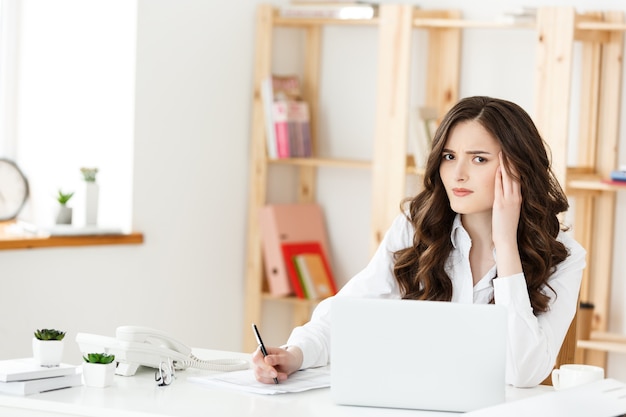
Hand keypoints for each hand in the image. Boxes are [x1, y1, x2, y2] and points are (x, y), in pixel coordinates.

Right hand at [251, 345, 302, 383]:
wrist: (289, 364)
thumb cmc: (286, 358)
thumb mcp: (285, 357)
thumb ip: (276, 358)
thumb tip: (266, 359)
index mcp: (261, 350)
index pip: (257, 359)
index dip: (264, 366)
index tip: (274, 372)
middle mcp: (257, 359)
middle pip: (258, 369)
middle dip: (270, 374)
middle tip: (283, 375)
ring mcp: (258, 368)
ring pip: (260, 376)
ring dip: (273, 378)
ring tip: (284, 376)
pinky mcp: (260, 375)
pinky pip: (263, 381)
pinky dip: (272, 381)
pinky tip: (280, 378)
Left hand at [492, 152, 522, 276]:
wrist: (506, 240)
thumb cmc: (505, 227)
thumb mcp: (509, 210)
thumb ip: (507, 200)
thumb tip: (503, 192)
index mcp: (518, 198)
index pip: (518, 177)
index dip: (516, 164)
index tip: (512, 153)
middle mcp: (516, 197)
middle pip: (515, 174)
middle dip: (512, 160)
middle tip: (509, 146)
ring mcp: (510, 200)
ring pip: (510, 179)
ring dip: (506, 165)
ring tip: (504, 151)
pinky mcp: (502, 204)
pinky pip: (501, 187)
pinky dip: (501, 177)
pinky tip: (498, 167)